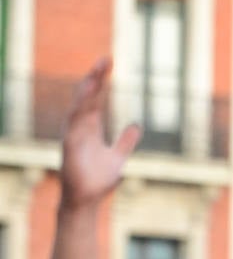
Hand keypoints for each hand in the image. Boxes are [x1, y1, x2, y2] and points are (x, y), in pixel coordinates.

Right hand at [59, 58, 140, 209]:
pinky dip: (79, 110)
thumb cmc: (98, 179)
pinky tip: (86, 98)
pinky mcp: (70, 146)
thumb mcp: (118, 156)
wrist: (87, 200)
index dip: (102, 81)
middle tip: (106, 59)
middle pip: (88, 97)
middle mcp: (81, 128)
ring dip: (88, 89)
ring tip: (97, 73)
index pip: (97, 99)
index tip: (110, 64)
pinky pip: (74, 124)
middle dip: (96, 78)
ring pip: (80, 106)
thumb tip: (135, 127)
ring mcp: (74, 135)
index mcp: (91, 128)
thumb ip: (125, 141)